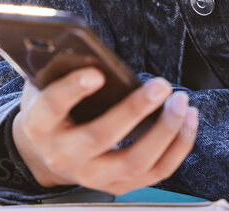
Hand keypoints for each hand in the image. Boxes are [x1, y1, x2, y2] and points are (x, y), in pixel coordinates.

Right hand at [10, 68, 198, 196]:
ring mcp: (92, 175)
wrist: (43, 154)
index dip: (73, 89)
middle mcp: (64, 155)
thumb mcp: (43, 85)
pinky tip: (188, 121)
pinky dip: (177, 147)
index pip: (53, 106)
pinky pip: (155, 171)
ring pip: (134, 160)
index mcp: (39, 125)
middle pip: (100, 136)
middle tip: (160, 85)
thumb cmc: (50, 110)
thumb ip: (59, 68)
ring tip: (181, 102)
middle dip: (134, 110)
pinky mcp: (117, 185)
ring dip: (164, 131)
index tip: (97, 73)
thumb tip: (83, 42)